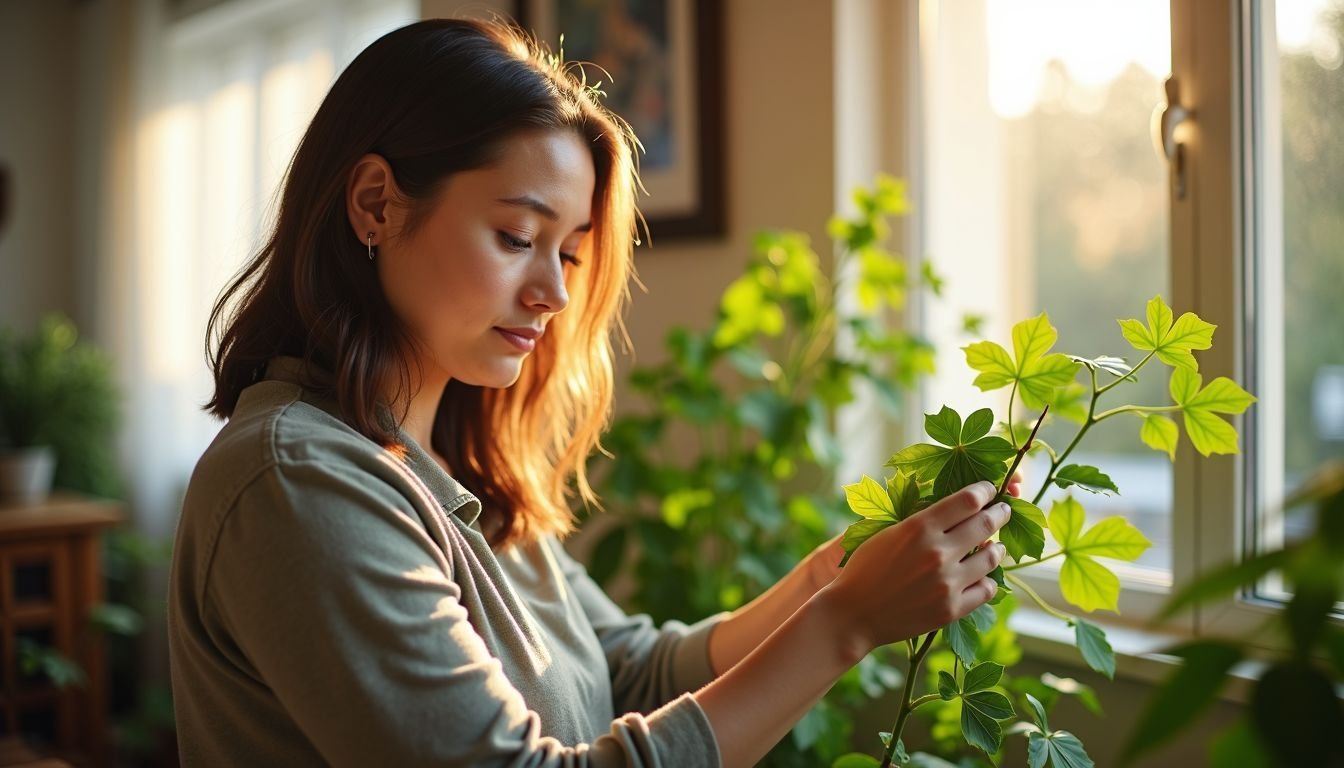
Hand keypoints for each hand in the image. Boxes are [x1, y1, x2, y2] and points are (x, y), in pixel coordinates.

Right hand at [798, 469, 1022, 597]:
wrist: (853, 613)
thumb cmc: (866, 568)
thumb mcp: (889, 532)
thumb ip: (924, 521)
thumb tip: (961, 511)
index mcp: (919, 527)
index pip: (969, 499)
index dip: (985, 490)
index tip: (989, 490)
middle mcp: (938, 552)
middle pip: (987, 523)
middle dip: (1000, 513)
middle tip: (1003, 511)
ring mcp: (947, 582)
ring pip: (992, 557)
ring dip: (997, 548)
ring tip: (994, 547)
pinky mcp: (952, 609)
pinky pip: (987, 589)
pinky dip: (988, 580)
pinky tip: (982, 576)